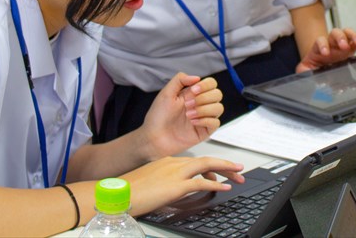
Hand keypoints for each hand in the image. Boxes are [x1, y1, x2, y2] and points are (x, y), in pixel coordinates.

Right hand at [123, 156, 244, 215]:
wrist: (116, 194)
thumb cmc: (128, 192)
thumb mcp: (150, 183)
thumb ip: (163, 184)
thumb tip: (171, 192)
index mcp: (167, 162)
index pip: (194, 161)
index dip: (210, 166)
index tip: (220, 171)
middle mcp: (173, 163)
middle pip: (205, 160)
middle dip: (224, 164)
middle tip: (238, 168)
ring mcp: (175, 173)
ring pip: (207, 165)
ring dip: (226, 169)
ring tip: (238, 174)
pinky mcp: (176, 185)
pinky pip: (202, 182)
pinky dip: (216, 183)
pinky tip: (225, 186)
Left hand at [141, 73, 223, 158]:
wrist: (154, 137)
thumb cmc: (158, 117)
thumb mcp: (166, 93)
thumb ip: (180, 80)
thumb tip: (196, 77)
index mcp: (193, 94)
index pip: (211, 84)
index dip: (205, 85)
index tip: (193, 90)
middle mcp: (200, 104)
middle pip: (217, 94)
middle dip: (204, 98)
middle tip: (188, 105)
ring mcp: (203, 118)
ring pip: (219, 108)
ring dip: (204, 109)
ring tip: (189, 115)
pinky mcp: (204, 131)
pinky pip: (216, 123)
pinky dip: (205, 120)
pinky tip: (193, 122)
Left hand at [296, 28, 355, 72]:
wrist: (320, 64)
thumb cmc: (313, 66)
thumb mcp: (305, 69)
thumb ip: (303, 71)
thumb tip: (305, 75)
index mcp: (319, 47)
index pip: (320, 41)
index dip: (323, 45)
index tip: (326, 53)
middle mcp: (331, 43)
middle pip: (335, 33)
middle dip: (340, 38)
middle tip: (344, 46)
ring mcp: (342, 43)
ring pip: (347, 33)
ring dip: (353, 36)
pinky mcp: (351, 47)